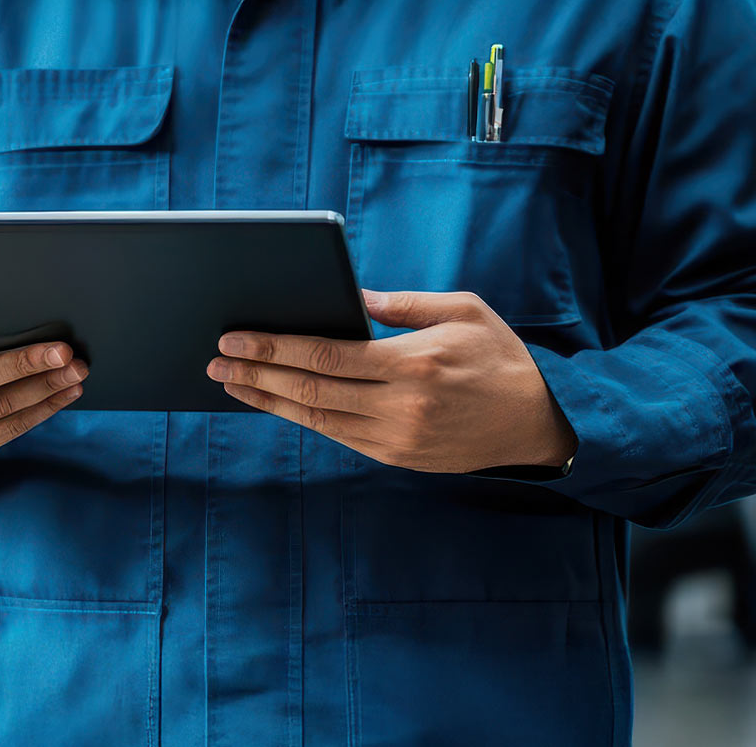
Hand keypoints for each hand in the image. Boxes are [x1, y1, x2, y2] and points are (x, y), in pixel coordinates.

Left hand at [206, 290, 575, 473]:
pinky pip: (337, 436)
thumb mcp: (463, 311)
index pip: (326, 355)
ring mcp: (397, 438)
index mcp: (414, 363)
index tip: (235, 338)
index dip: (273, 348)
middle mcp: (401, 406)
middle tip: (215, 361)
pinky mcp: (397, 457)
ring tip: (230, 383)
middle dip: (255, 374)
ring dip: (267, 401)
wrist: (539, 423)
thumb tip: (349, 299)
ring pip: (316, 418)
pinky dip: (300, 418)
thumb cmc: (500, 356)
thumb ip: (404, 304)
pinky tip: (274, 403)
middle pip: (309, 390)